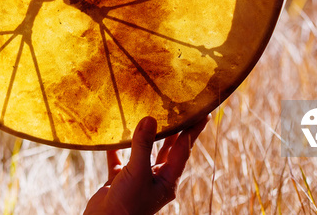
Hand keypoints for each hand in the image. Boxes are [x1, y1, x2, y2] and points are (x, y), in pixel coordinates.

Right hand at [84, 115, 208, 214]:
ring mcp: (138, 180)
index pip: (184, 150)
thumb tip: (150, 119)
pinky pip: (120, 161)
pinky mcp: (120, 181)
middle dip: (174, 131)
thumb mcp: (138, 172)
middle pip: (168, 150)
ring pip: (145, 153)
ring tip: (149, 116)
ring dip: (145, 137)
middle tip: (180, 111)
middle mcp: (155, 179)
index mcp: (167, 180)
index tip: (203, 114)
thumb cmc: (127, 205)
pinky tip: (113, 137)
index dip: (193, 131)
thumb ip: (143, 145)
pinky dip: (117, 150)